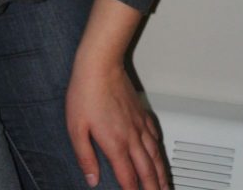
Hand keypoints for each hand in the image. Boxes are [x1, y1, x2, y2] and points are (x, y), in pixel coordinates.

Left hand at [66, 60, 168, 189]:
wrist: (100, 65)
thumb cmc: (85, 93)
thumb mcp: (76, 129)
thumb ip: (85, 157)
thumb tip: (92, 178)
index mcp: (115, 143)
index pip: (128, 177)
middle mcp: (131, 136)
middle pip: (147, 169)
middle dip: (154, 187)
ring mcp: (139, 123)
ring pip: (155, 153)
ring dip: (161, 172)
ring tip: (166, 184)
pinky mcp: (141, 112)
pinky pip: (154, 134)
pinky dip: (158, 147)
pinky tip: (158, 151)